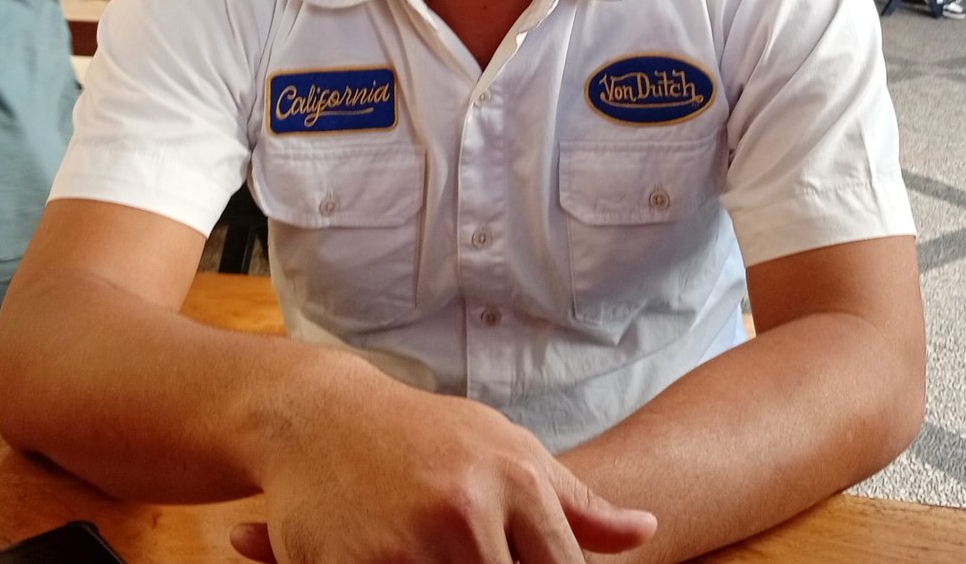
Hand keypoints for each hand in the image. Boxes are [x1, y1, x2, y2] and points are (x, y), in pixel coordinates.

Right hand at [230, 373, 656, 563]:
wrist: (318, 416)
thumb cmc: (424, 436)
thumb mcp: (505, 450)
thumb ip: (575, 502)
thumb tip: (647, 530)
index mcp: (516, 482)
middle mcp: (468, 512)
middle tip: (475, 558)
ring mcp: (410, 544)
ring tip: (437, 559)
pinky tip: (399, 562)